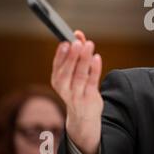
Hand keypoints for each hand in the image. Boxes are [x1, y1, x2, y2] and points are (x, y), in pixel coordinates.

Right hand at [51, 30, 102, 153]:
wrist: (83, 118)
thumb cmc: (78, 89)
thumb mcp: (74, 73)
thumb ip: (77, 53)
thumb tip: (79, 34)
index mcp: (57, 80)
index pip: (57, 65)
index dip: (61, 53)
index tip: (66, 41)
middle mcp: (64, 88)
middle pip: (67, 71)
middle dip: (72, 56)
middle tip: (76, 42)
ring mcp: (77, 94)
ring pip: (80, 75)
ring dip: (84, 59)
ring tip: (88, 45)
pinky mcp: (89, 97)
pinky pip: (92, 82)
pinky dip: (94, 69)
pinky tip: (97, 58)